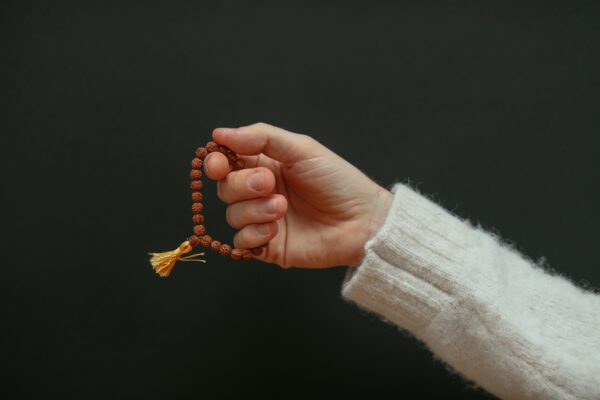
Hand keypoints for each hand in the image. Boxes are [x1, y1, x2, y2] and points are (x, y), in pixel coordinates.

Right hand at [204, 122, 391, 268]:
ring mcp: (263, 220)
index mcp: (265, 164)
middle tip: (269, 183)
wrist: (362, 221)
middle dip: (242, 184)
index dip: (216, 162)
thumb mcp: (301, 148)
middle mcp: (260, 192)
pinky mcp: (268, 246)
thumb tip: (220, 133)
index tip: (217, 164)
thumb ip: (260, 137)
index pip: (226, 161)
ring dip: (254, 210)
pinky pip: (240, 243)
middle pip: (225, 188)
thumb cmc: (338, 182)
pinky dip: (253, 235)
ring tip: (283, 207)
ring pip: (232, 214)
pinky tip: (275, 230)